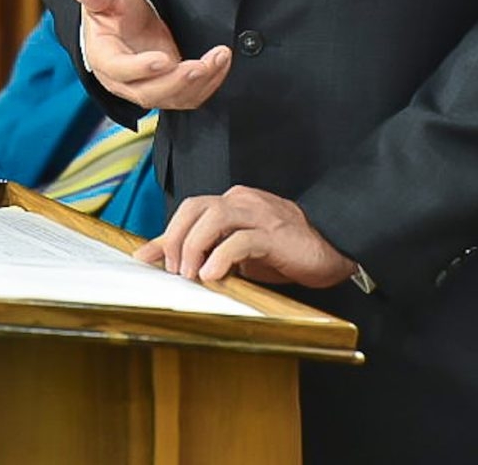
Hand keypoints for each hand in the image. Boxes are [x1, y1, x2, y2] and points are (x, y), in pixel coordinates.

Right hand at [72, 0, 230, 109]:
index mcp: (104, 57)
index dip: (140, 68)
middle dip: (177, 82)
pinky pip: (188, 96)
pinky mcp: (168, 88)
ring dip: (199, 83)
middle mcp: (124, 81)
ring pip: (171, 98)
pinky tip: (220, 64)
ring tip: (219, 58)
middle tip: (199, 66)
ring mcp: (147, 87)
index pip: (119, 69)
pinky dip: (208, 84)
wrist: (126, 21)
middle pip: (148, 93)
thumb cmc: (113, 7)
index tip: (164, 59)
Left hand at [135, 186, 356, 287]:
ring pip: (215, 217)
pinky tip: (214, 275)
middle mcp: (243, 201)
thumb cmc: (284, 252)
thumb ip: (204, 249)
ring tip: (190, 274)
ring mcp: (260, 215)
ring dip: (195, 246)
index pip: (189, 208)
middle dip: (176, 239)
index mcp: (233, 202)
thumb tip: (161, 258)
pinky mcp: (276, 234)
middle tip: (174, 271)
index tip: (145, 258)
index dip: (166, 233)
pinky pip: (242, 240)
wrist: (332, 251)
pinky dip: (222, 256)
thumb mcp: (237, 250)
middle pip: (196, 207)